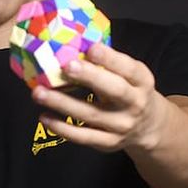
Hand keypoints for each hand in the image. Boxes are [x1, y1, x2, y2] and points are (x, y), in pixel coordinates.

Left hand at [31, 41, 167, 153]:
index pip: (129, 69)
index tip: (91, 48)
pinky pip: (83, 136)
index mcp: (141, 81)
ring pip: (91, 114)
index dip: (111, 59)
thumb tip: (72, 44)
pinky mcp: (108, 142)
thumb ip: (108, 63)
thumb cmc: (129, 90)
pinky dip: (62, 128)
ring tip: (39, 93)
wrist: (148, 126)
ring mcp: (121, 125)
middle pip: (114, 90)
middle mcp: (135, 103)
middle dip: (90, 77)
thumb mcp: (129, 74)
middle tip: (66, 66)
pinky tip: (45, 116)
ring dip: (63, 103)